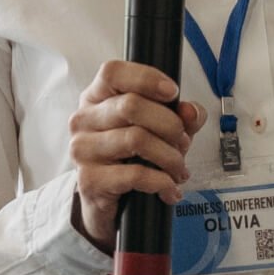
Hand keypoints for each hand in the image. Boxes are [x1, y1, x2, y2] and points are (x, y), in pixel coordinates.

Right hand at [68, 59, 206, 251]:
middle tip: (182, 141)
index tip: (172, 92)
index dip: (146, 78)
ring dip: (169, 156)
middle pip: (131, 105)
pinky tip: (169, 188)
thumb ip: (180, 115)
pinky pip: (134, 174)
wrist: (109, 202)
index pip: (113, 72)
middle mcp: (84, 119)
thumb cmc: (133, 156)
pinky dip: (161, 181)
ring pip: (136, 139)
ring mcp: (82, 149)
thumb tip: (191, 112)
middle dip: (169, 124)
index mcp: (97, 96)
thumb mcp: (159, 128)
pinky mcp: (89, 180)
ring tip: (178, 167)